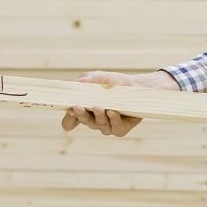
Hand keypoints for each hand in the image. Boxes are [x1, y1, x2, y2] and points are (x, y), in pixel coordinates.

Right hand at [61, 70, 178, 137]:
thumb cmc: (116, 82)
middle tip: (77, 107)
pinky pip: (116, 129)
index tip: (68, 110)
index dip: (68, 119)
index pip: (71, 120)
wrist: (138, 86)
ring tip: (99, 107)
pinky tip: (112, 112)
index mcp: (86, 110)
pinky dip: (114, 120)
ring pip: (100, 126)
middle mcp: (95, 120)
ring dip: (98, 117)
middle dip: (81, 115)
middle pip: (85, 122)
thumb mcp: (103, 77)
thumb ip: (91, 78)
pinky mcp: (121, 128)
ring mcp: (108, 126)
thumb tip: (81, 80)